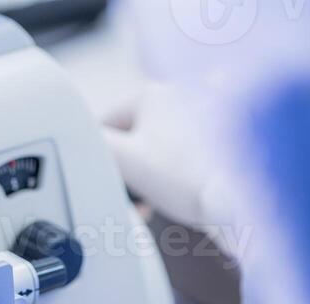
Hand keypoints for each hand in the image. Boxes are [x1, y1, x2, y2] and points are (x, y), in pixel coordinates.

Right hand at [103, 82, 224, 231]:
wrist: (236, 199)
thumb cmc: (184, 178)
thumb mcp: (123, 161)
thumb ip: (91, 146)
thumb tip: (73, 143)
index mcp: (150, 95)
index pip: (104, 124)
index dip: (96, 158)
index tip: (101, 184)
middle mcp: (177, 98)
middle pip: (132, 138)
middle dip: (126, 171)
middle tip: (129, 199)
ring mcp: (200, 119)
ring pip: (157, 150)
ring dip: (148, 178)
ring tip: (153, 201)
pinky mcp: (217, 143)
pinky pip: (180, 160)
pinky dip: (172, 179)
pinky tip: (175, 196)